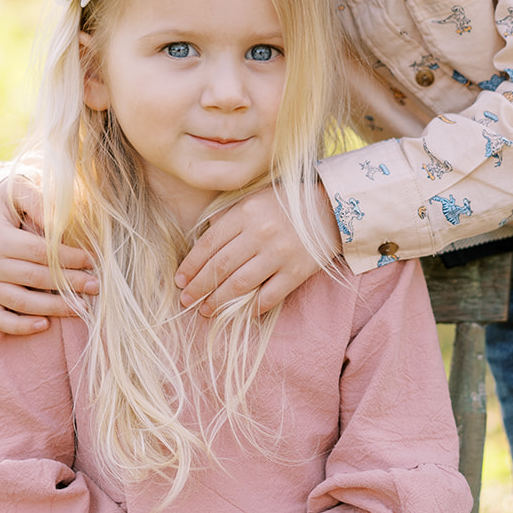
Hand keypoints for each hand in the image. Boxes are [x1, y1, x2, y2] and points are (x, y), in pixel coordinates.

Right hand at [0, 174, 96, 332]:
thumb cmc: (4, 205)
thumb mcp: (18, 191)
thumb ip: (39, 202)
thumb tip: (60, 224)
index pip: (41, 253)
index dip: (69, 258)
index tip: (92, 261)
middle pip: (35, 279)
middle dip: (69, 284)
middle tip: (96, 286)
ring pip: (21, 303)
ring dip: (54, 308)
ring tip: (81, 307)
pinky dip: (20, 327)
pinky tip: (45, 325)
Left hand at [176, 183, 340, 315]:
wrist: (333, 208)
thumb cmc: (288, 202)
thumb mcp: (255, 197)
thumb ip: (229, 214)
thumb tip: (203, 236)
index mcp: (246, 213)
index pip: (209, 244)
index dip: (191, 265)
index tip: (180, 280)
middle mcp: (260, 234)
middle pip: (220, 267)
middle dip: (199, 287)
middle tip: (186, 300)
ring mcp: (279, 255)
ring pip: (239, 285)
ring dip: (218, 301)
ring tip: (205, 310)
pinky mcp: (296, 272)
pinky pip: (268, 296)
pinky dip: (251, 308)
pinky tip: (238, 314)